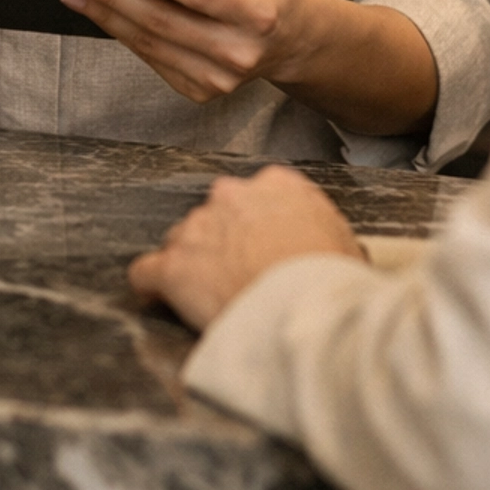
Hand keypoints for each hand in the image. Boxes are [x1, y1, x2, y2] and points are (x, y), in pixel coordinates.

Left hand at [60, 0, 437, 135]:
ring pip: (151, 44)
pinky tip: (97, 12)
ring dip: (106, 16)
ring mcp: (218, 79)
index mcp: (258, 15)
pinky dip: (122, 33)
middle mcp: (238, 53)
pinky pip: (152, 59)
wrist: (289, 40)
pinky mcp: (200, 91)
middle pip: (165, 23)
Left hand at [129, 163, 363, 329]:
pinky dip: (150, 285)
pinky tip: (157, 298)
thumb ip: (317, 226)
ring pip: (181, 241)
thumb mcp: (342, 238)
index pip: (252, 195)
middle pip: (213, 216)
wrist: (305, 305)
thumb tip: (321, 243)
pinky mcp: (174, 266)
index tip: (258, 248)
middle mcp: (231, 196)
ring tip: (205, 297)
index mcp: (275, 184)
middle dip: (219, 243)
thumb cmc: (330, 278)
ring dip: (190, 264)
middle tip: (236, 276)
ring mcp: (198, 228)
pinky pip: (146, 271)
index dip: (253, 225)